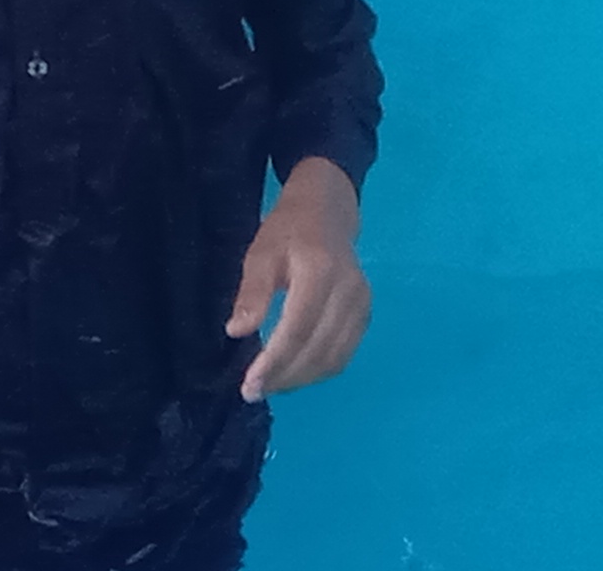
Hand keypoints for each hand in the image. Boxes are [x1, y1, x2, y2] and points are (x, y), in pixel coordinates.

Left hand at [224, 158, 368, 401]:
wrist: (328, 210)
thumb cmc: (289, 229)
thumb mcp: (261, 252)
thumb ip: (252, 292)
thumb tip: (237, 332)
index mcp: (320, 272)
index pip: (298, 329)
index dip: (275, 362)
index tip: (250, 384)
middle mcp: (348, 292)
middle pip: (318, 349)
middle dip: (285, 377)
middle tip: (254, 391)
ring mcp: (362, 304)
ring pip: (334, 358)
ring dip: (301, 379)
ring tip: (271, 385)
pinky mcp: (366, 314)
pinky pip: (344, 353)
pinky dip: (319, 370)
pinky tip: (295, 372)